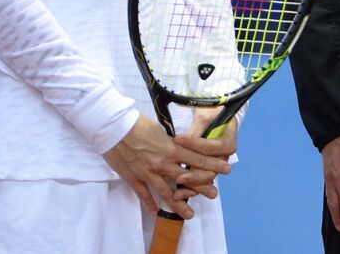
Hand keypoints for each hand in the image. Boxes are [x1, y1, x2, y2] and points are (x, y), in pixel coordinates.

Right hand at [102, 114, 231, 217]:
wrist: (114, 128)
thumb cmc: (138, 124)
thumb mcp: (161, 130)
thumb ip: (172, 142)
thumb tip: (182, 147)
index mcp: (171, 148)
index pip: (197, 158)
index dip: (213, 164)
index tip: (226, 168)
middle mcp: (163, 163)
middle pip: (187, 178)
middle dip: (202, 187)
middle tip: (214, 194)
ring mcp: (148, 173)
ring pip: (167, 193)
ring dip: (179, 204)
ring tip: (190, 214)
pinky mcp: (134, 178)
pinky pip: (144, 195)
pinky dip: (151, 205)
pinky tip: (157, 212)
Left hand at [169, 107, 239, 202]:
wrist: (215, 117)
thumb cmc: (211, 114)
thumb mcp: (205, 117)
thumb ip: (196, 131)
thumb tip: (185, 141)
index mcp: (228, 143)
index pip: (209, 147)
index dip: (193, 144)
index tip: (177, 139)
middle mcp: (224, 158)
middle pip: (210, 171)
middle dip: (194, 175)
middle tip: (179, 176)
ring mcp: (215, 166)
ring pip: (204, 180)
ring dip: (191, 187)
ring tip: (177, 192)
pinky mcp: (205, 170)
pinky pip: (199, 183)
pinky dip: (189, 190)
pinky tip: (176, 195)